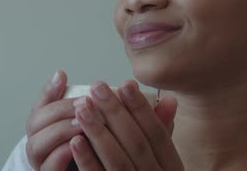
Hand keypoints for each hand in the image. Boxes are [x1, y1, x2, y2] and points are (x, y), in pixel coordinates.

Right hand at [26, 70, 82, 169]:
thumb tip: (60, 73)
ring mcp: (42, 161)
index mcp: (42, 126)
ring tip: (82, 124)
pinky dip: (61, 155)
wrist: (90, 169)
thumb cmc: (86, 145)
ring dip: (60, 131)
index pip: (39, 105)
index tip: (64, 78)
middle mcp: (38, 143)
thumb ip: (72, 101)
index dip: (49, 91)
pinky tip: (78, 144)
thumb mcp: (80, 119)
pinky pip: (49, 166)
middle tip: (83, 103)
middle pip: (35, 123)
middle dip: (59, 111)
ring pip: (37, 146)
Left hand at [69, 80, 183, 169]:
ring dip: (99, 133)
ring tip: (82, 108)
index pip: (157, 134)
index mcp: (171, 168)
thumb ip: (162, 134)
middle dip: (116, 114)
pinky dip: (88, 162)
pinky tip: (76, 141)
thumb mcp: (162, 162)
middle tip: (97, 88)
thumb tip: (168, 99)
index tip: (125, 84)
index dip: (141, 109)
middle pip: (137, 144)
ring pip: (118, 161)